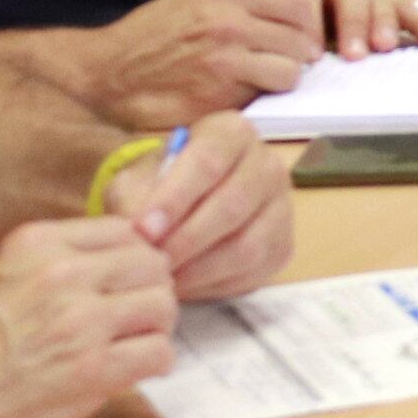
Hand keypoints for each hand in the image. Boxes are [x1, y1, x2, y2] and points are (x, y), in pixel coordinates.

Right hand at [0, 216, 180, 417]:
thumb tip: (113, 256)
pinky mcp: (91, 370)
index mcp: (38, 243)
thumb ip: (53, 259)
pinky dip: (155, 364)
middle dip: (152, 293)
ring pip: (164, 306)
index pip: (126, 231)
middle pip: (154, 266)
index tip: (127, 285)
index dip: (135, 261)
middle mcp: (62, 273)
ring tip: (134, 345)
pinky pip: (160, 353)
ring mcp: (79, 321)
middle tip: (137, 320)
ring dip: (156, 329)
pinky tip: (133, 371)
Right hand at [84, 0, 321, 129]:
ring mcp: (227, 51)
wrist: (106, 76)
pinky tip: (246, 98)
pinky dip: (266, 97)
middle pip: (302, 34)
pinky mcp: (223, 87)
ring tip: (264, 84)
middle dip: (301, 55)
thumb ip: (234, 4)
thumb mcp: (190, 3)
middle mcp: (229, 15)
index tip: (298, 41)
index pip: (296, 2)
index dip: (304, 26)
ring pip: (293, 65)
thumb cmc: (149, 44)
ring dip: (285, 78)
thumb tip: (282, 18)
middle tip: (286, 68)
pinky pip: (272, 89)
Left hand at [107, 112, 290, 298]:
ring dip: (201, 268)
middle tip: (152, 261)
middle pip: (233, 205)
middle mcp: (267, 164)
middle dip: (187, 238)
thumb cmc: (160, 186)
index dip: (175, 199)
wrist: (184, 205)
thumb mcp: (137, 181)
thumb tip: (141, 231)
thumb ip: (134, 199)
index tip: (144, 229)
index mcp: (232, 133)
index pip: (208, 162)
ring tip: (165, 277)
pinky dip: (215, 284)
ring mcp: (281, 207)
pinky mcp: (283, 246)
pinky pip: (254, 272)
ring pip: (248, 245)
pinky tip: (186, 284)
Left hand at [266, 0, 417, 61]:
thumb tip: (272, 63)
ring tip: (384, 48)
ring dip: (383, 24)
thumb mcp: (263, 12)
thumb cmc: (272, 9)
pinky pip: (406, 8)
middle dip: (352, 23)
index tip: (310, 54)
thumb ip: (269, 30)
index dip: (308, 21)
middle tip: (354, 54)